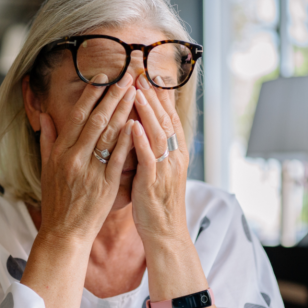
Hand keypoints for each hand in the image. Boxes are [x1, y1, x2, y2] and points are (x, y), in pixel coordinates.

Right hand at [38, 73, 136, 243]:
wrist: (64, 232)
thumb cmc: (56, 201)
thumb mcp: (46, 169)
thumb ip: (47, 140)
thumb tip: (44, 115)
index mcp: (59, 152)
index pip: (77, 116)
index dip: (90, 95)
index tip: (102, 77)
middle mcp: (73, 157)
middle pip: (96, 120)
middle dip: (112, 95)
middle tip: (127, 76)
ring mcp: (90, 170)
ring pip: (109, 134)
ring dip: (123, 110)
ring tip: (135, 92)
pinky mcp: (105, 184)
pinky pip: (118, 157)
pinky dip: (127, 139)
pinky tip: (137, 122)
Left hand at [130, 73, 189, 242]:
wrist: (165, 234)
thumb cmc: (156, 203)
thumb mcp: (158, 171)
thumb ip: (152, 149)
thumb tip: (142, 127)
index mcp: (175, 153)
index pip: (168, 118)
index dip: (160, 96)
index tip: (149, 75)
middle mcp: (173, 157)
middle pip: (165, 120)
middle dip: (153, 96)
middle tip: (141, 74)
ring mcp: (165, 169)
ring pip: (158, 134)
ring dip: (147, 112)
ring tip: (137, 91)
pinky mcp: (153, 183)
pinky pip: (148, 158)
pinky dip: (141, 141)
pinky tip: (132, 126)